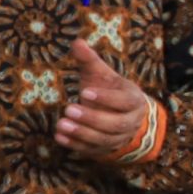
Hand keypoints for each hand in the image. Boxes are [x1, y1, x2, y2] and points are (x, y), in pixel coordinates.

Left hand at [56, 40, 154, 161]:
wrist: (123, 115)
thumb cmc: (108, 89)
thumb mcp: (101, 74)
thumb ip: (89, 60)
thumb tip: (77, 42)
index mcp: (133, 100)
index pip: (125, 101)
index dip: (107, 99)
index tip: (84, 92)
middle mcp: (130, 121)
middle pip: (116, 124)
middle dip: (92, 118)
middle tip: (69, 109)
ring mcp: (119, 138)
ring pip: (105, 140)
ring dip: (82, 133)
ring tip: (61, 124)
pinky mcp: (106, 150)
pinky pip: (93, 151)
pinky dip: (76, 145)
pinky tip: (59, 137)